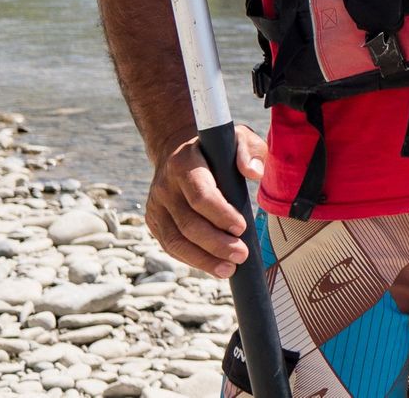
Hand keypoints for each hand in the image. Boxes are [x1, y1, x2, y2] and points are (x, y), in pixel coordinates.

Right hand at [144, 125, 266, 278]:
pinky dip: (192, 259)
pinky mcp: (154, 222)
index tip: (242, 228)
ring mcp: (156, 206)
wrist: (178, 152)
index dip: (221, 214)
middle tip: (242, 255)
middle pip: (188, 223)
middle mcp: (164, 187)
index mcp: (184, 164)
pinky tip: (213, 266)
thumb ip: (250, 151)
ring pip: (176, 240)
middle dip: (216, 243)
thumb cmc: (216, 149)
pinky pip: (171, 246)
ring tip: (229, 269)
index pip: (200, 195)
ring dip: (203, 259)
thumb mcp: (237, 139)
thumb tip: (254, 173)